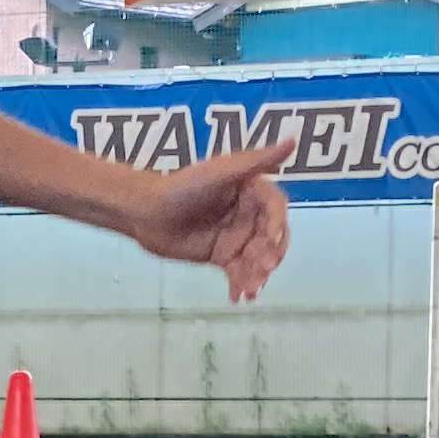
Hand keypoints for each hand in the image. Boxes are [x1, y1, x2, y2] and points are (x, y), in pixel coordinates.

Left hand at [131, 136, 293, 300]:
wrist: (145, 213)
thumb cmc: (180, 186)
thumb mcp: (220, 172)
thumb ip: (257, 160)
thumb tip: (293, 139)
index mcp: (252, 190)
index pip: (276, 209)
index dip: (277, 225)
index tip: (272, 240)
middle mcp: (249, 214)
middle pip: (271, 238)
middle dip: (269, 256)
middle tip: (262, 271)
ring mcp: (237, 236)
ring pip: (258, 259)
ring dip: (257, 276)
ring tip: (249, 291)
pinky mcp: (224, 256)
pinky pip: (240, 273)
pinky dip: (241, 285)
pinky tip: (237, 297)